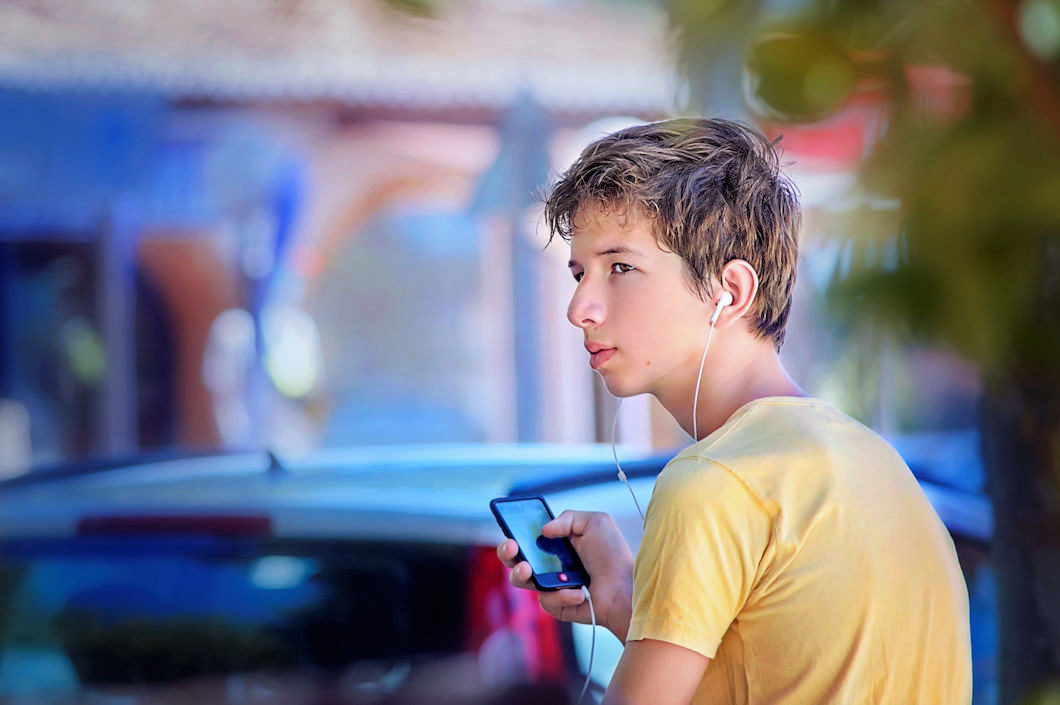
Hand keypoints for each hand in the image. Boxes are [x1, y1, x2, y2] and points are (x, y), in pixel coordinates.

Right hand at [496, 510, 634, 641]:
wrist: (625, 589)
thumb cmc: (613, 555)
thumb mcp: (595, 523)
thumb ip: (568, 517)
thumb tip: (543, 530)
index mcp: (557, 542)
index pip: (527, 536)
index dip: (514, 532)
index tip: (511, 530)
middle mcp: (549, 563)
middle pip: (514, 558)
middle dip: (506, 552)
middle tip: (512, 548)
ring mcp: (550, 584)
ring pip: (520, 579)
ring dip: (520, 573)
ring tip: (529, 569)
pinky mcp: (555, 605)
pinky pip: (545, 599)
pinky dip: (562, 594)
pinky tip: (579, 593)